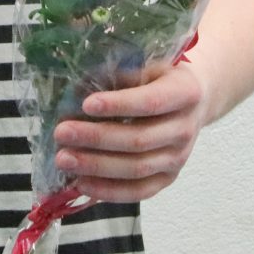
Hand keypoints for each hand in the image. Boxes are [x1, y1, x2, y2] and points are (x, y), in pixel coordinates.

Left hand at [55, 61, 208, 202]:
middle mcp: (185, 128)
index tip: (86, 104)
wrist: (193, 100)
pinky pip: (140, 191)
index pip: (151, 102)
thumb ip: (117, 72)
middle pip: (139, 140)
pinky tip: (81, 183)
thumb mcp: (143, 62)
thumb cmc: (156, 76)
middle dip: (96, 138)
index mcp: (185, 92)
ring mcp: (179, 157)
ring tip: (63, 160)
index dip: (119, 104)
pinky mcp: (168, 177)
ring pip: (137, 169)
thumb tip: (75, 86)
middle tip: (61, 133)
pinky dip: (110, 190)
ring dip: (97, 166)